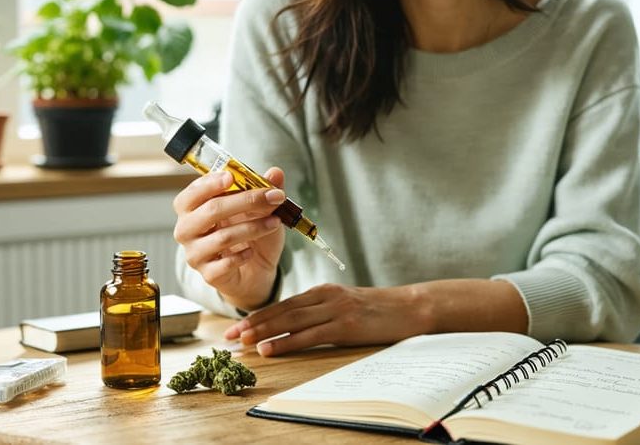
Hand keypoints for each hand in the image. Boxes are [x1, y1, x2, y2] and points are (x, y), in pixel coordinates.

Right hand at [173, 167, 286, 309]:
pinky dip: (244, 255)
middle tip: (274, 197)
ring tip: (275, 222)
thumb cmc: (250, 234)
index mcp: (192, 208)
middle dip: (246, 201)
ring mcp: (195, 254)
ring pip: (223, 237)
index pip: (192, 193)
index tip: (231, 177)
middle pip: (211, 211)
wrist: (255, 271)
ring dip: (254, 227)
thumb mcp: (260, 209)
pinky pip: (226, 263)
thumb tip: (275, 173)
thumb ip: (265, 190)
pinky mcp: (208, 274)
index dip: (209, 183)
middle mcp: (187, 230)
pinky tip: (252, 252)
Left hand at [223, 283, 433, 355]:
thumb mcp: (347, 304)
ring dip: (262, 332)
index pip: (284, 304)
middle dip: (252, 323)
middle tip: (228, 335)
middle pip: (281, 310)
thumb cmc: (380, 310)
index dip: (258, 315)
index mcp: (324, 291)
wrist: (411, 307)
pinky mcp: (345, 325)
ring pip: (290, 321)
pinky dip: (285, 342)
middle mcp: (325, 296)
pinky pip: (309, 335)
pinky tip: (269, 349)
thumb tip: (297, 325)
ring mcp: (335, 309)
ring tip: (241, 342)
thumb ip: (323, 311)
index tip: (237, 326)